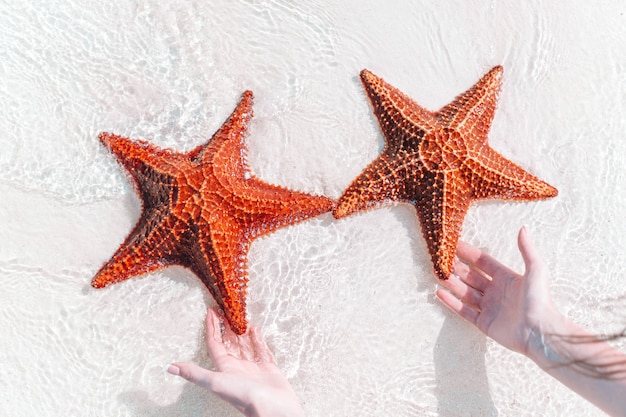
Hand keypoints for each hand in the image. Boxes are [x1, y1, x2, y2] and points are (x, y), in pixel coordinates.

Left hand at [168, 307, 303, 416]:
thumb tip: (171, 368)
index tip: (210, 312)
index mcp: (225, 368)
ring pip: (245, 345)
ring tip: (239, 318)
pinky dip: (258, 339)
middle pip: (229, 342)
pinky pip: (261, 350)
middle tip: (224, 311)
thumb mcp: (216, 382)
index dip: (211, 327)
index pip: (215, 343)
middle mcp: (237, 367)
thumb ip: (194, 373)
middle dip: (225, 327)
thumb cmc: (245, 397)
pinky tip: (255, 330)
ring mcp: (253, 367)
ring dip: (241, 332)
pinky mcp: (268, 368)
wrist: (272, 407)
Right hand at [436, 226, 560, 355]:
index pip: (483, 262)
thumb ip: (527, 249)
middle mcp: (496, 292)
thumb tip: (523, 228)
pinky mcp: (484, 323)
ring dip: (451, 283)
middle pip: (471, 276)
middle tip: (442, 259)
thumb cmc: (540, 301)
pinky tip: (440, 293)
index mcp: (506, 278)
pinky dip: (451, 302)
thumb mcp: (535, 270)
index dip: (469, 253)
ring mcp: (489, 308)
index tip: (455, 245)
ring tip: (438, 273)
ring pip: (465, 292)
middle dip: (457, 268)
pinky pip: (464, 311)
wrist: (540, 332)